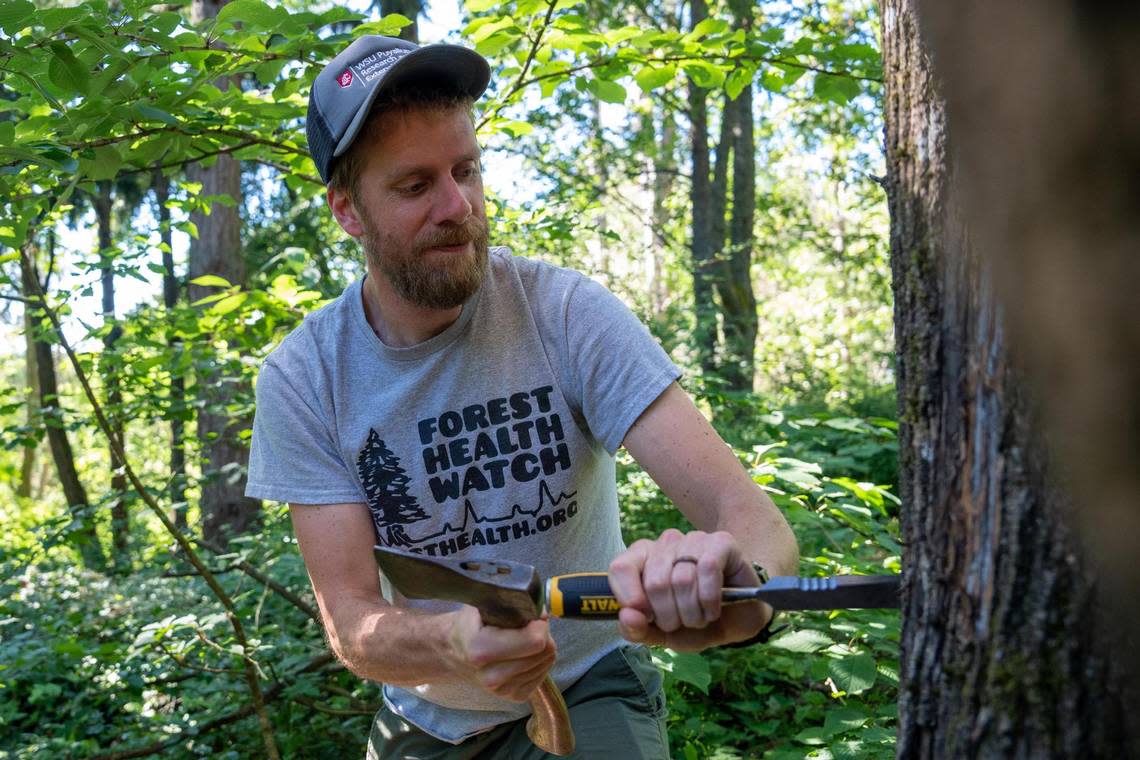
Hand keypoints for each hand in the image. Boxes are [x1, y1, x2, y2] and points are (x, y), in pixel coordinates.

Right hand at [444, 605, 556, 701]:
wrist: (454, 653)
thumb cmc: (470, 625)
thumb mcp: (482, 605)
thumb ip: (511, 604)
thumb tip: (542, 611)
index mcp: (480, 650)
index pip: (534, 640)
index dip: (539, 623)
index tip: (532, 615)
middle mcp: (491, 677)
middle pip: (545, 651)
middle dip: (541, 633)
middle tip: (525, 626)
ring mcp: (504, 690)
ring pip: (547, 660)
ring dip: (540, 646)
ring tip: (520, 639)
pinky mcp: (516, 696)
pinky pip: (544, 672)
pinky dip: (538, 659)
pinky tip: (521, 653)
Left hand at [608, 528, 772, 650]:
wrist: (738, 618)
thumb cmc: (695, 619)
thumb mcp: (662, 634)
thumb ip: (637, 629)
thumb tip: (627, 615)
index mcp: (643, 559)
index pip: (620, 568)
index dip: (630, 598)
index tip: (647, 617)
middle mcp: (666, 544)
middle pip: (654, 582)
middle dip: (670, 616)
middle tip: (683, 622)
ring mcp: (693, 540)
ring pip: (682, 579)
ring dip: (693, 613)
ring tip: (701, 617)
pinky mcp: (720, 542)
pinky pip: (708, 569)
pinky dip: (710, 599)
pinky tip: (714, 608)